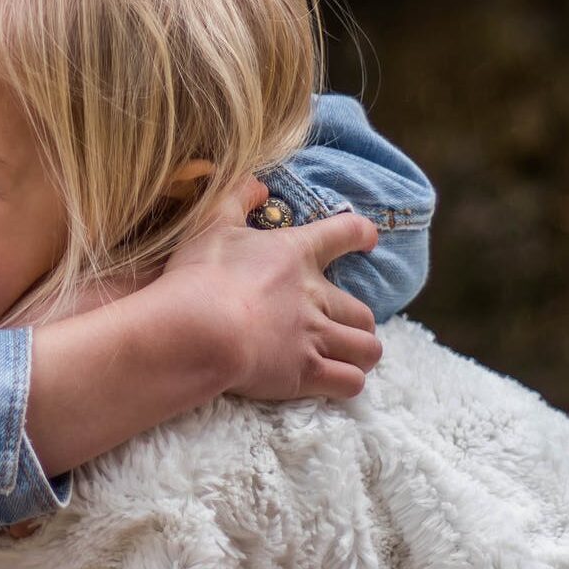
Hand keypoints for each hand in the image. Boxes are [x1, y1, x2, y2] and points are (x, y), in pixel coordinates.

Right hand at [159, 178, 381, 401]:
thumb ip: (237, 198)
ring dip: (361, 354)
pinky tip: (337, 383)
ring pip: (367, 349)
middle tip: (343, 327)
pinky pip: (351, 382)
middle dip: (358, 322)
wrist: (199, 329)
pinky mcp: (307, 373)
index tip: (368, 238)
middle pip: (363, 312)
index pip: (344, 233)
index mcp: (296, 254)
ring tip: (349, 358)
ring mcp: (315, 336)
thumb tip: (259, 184)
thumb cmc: (202, 275)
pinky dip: (349, 382)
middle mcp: (315, 296)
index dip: (360, 233)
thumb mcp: (212, 223)